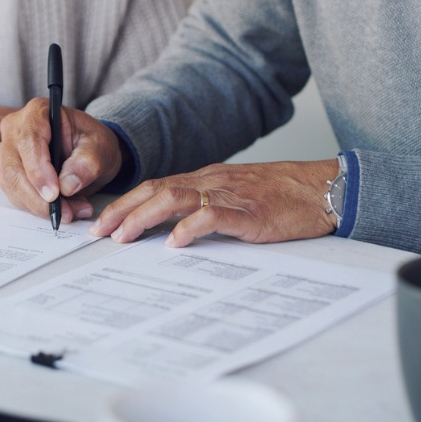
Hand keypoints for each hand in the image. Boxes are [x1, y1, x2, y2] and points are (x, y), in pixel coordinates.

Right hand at [0, 98, 123, 222]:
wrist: (88, 151)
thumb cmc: (92, 143)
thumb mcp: (100, 148)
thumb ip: (87, 163)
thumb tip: (67, 185)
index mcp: (37, 112)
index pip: (29, 141)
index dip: (39, 171)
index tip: (55, 195)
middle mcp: (15, 129)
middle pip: (14, 168)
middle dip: (40, 198)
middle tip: (68, 212)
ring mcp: (8, 151)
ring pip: (12, 185)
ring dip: (40, 206)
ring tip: (72, 211)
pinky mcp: (8, 172)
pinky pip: (15, 195)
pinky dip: (37, 208)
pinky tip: (62, 209)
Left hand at [89, 160, 339, 246]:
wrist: (321, 189)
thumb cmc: (281, 196)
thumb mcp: (236, 196)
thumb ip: (206, 206)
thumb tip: (174, 229)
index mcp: (206, 179)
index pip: (156, 186)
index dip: (126, 203)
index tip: (103, 223)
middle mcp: (211, 182)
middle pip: (156, 190)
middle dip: (122, 211)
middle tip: (98, 232)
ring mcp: (229, 195)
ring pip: (175, 199)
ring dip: (144, 218)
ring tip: (124, 237)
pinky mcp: (249, 213)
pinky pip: (213, 215)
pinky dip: (190, 227)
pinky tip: (175, 242)